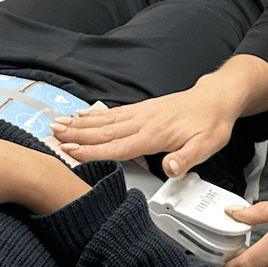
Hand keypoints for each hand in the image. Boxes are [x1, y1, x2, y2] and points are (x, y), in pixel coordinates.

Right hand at [52, 87, 237, 177]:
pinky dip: (93, 114)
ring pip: (103, 121)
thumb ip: (186, 158)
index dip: (92, 151)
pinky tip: (81, 115)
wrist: (217, 98)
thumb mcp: (207, 145)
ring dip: (79, 124)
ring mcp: (140, 114)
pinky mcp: (142, 109)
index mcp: (154, 135)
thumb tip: (170, 168)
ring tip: (57, 125)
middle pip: (102, 131)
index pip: (117, 146)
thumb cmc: (212, 123)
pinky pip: (112, 113)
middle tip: (50, 137)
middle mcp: (143, 122)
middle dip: (75, 135)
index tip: (70, 152)